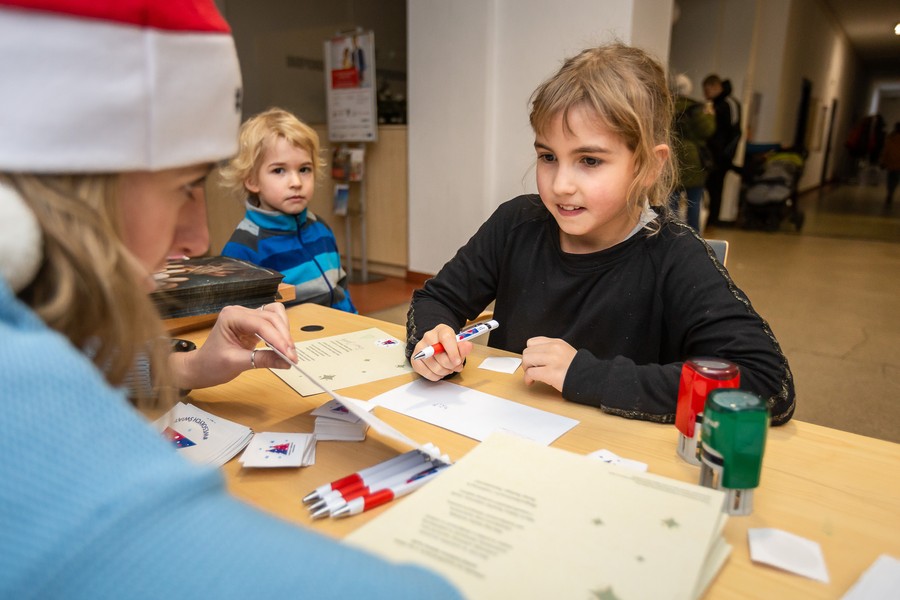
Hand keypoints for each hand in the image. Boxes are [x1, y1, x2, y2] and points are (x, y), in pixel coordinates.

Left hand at [169, 303, 296, 389]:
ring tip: (288, 352)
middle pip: (272, 317)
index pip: (261, 324)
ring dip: (285, 333)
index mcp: (232, 316)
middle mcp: (241, 312)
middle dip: (284, 337)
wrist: (201, 367)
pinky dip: (281, 334)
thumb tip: (287, 362)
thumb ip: (262, 360)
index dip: (278, 339)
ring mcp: (248, 317)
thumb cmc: (211, 364)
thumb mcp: (236, 363)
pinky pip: (273, 324)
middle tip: (292, 357)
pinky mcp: (254, 324)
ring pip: (276, 316)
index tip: (290, 356)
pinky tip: (282, 347)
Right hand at [410, 324, 472, 380]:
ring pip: (435, 367)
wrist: (437, 345)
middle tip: (456, 366)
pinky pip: (427, 373)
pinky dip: (436, 376)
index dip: (453, 352)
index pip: (446, 338)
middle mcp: (428, 337)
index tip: (458, 362)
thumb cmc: (450, 345)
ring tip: (448, 368)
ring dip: (445, 371)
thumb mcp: (459, 344)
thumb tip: (467, 346)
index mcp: (442, 330)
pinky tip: (440, 371)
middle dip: (451, 365)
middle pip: (440, 356)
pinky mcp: (414, 359)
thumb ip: (464, 347)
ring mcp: (420, 348)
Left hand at [522, 336, 576, 391]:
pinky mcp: (551, 373)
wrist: (590, 379)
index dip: (530, 353)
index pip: (532, 342)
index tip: (533, 361)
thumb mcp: (565, 352)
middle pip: (527, 351)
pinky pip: (531, 373)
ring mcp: (553, 360)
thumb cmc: (577, 369)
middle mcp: (554, 349)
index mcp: (557, 343)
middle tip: (532, 370)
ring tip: (532, 375)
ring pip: (526, 360)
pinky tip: (533, 382)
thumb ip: (550, 350)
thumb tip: (533, 357)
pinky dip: (529, 378)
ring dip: (527, 369)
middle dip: (527, 362)